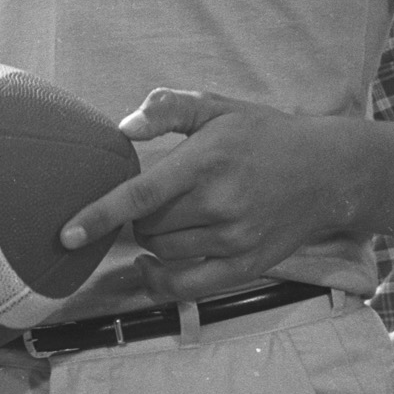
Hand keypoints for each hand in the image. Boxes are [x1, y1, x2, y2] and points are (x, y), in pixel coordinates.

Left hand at [57, 91, 361, 301]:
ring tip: (173, 216)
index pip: (142, 194)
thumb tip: (123, 128)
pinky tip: (151, 265)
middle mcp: (221, 204)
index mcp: (207, 161)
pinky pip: (186, 286)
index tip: (65, 233)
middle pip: (148, 226)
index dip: (100, 215)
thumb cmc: (262, 134)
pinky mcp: (246, 266)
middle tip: (158, 196)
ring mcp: (235, 240)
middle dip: (139, 215)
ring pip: (164, 253)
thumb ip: (167, 109)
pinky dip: (160, 279)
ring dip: (154, 239)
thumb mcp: (217, 106)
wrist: (327, 172)